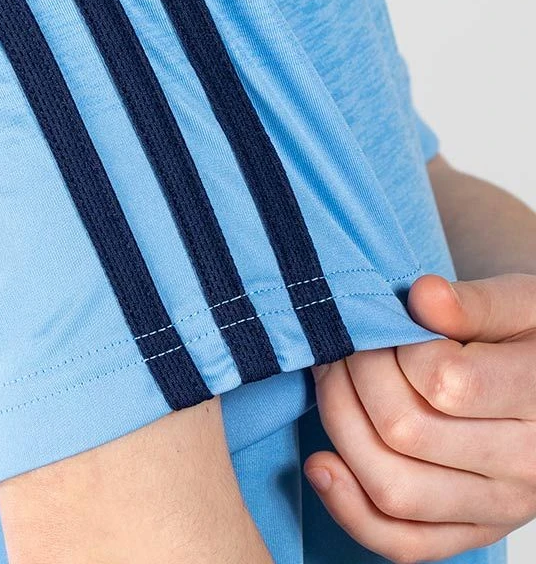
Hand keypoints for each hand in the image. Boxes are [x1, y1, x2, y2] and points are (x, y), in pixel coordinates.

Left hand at [305, 273, 535, 563]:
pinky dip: (349, 509)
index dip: (396, 346)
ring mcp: (498, 508)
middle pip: (404, 432)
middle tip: (345, 343)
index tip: (385, 322)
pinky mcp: (469, 532)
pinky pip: (401, 542)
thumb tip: (424, 296)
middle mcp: (526, 467)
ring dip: (340, 426)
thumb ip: (475, 302)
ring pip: (392, 487)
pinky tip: (321, 466)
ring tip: (331, 379)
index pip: (445, 382)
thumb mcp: (522, 304)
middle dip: (355, 376)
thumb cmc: (530, 338)